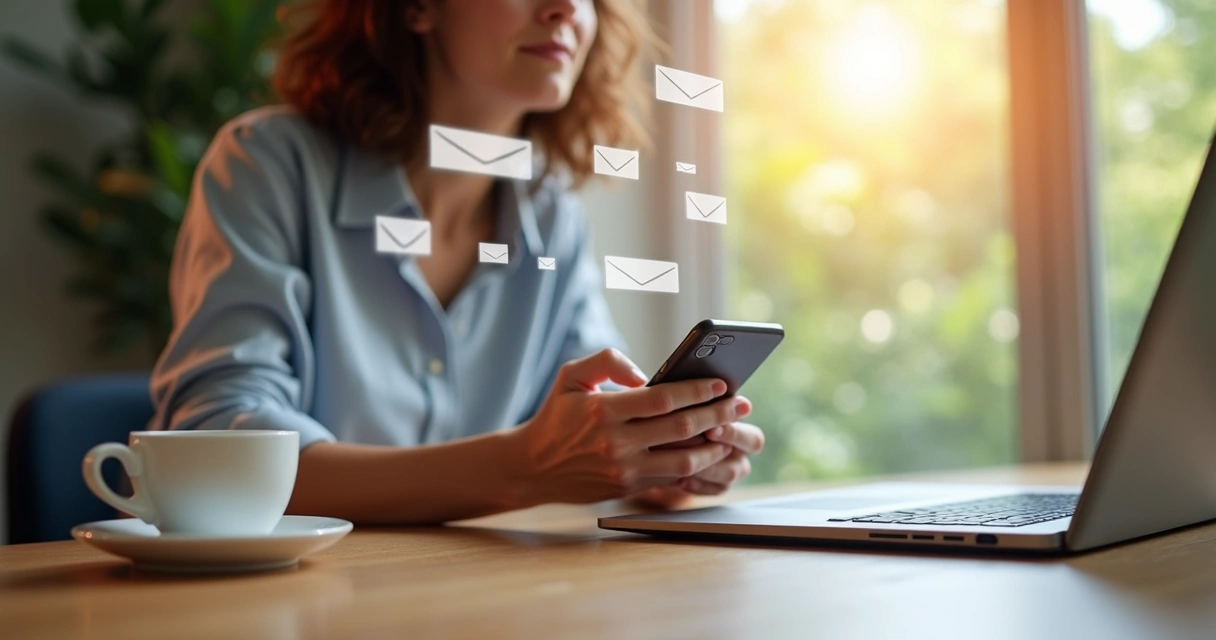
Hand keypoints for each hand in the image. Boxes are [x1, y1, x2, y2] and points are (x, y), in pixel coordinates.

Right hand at [508, 348, 747, 506]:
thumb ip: (607, 361)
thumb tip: (643, 374)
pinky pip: (672, 479)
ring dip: (713, 446)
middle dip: (716, 415)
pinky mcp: (628, 488)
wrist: (534, 466)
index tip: (721, 384)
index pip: (662, 399)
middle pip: (680, 429)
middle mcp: (616, 442)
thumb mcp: (571, 376)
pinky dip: (697, 467)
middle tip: (741, 404)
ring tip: (732, 431)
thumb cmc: (557, 415)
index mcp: (603, 411)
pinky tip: (711, 453)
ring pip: (683, 461)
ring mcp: (624, 469)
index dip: (696, 391)